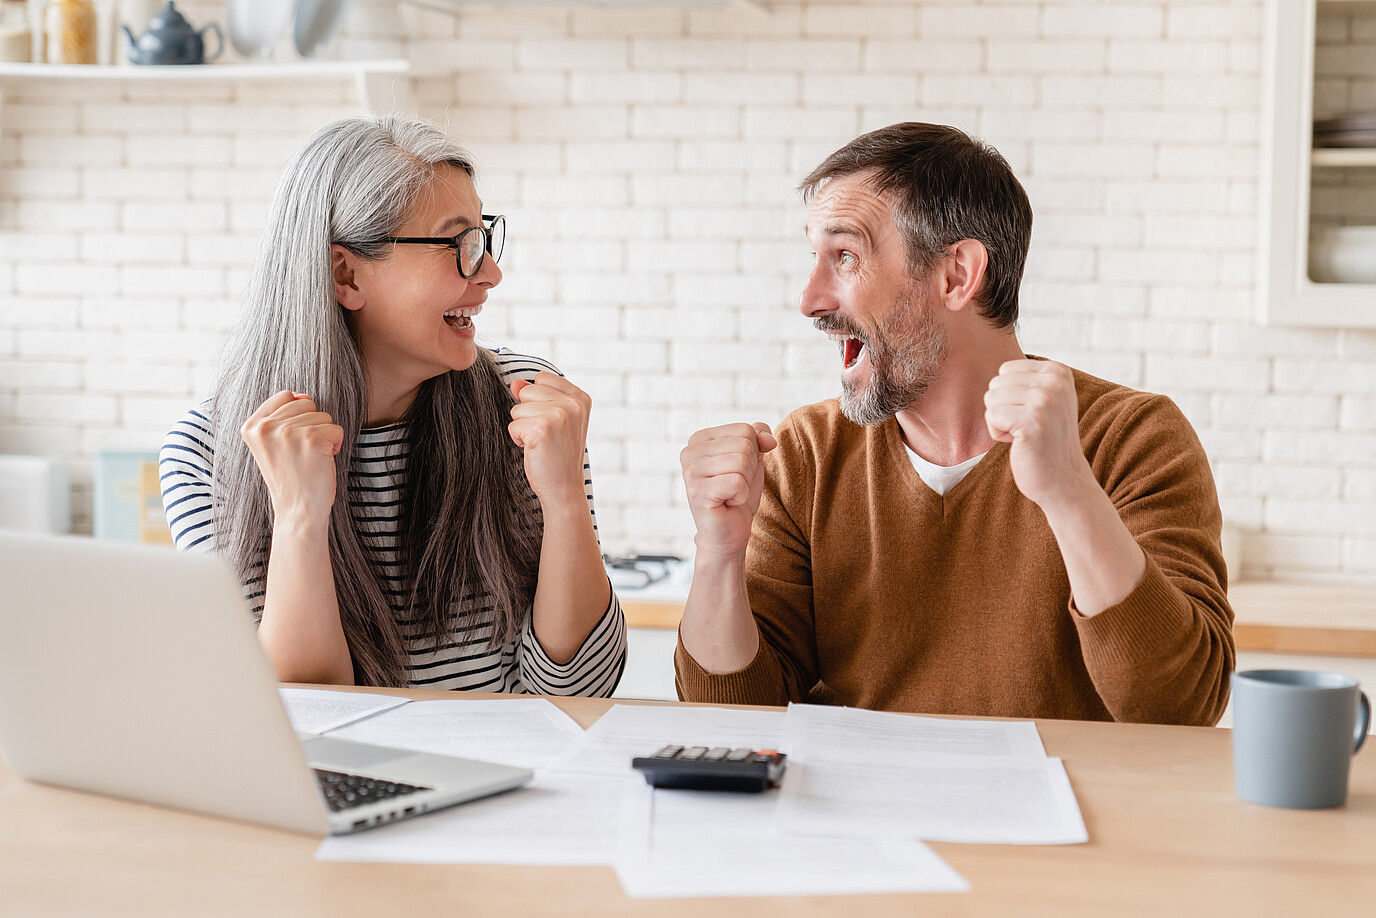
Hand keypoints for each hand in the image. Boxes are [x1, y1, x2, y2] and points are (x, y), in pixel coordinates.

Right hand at [239, 390, 343, 526]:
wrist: (298, 511)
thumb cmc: (291, 479)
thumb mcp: (272, 445)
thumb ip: (280, 418)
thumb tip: (302, 396)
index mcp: (251, 426)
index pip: (285, 396)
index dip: (298, 415)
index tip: (293, 441)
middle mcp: (266, 426)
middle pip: (307, 403)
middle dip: (312, 427)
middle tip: (302, 454)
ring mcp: (288, 431)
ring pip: (324, 416)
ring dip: (324, 437)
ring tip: (310, 459)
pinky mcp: (312, 438)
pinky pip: (336, 429)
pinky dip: (336, 445)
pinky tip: (321, 462)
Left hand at [509, 372, 591, 504]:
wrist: (564, 488)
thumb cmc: (558, 454)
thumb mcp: (555, 420)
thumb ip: (538, 396)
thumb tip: (516, 384)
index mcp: (581, 398)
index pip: (542, 378)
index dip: (538, 399)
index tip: (552, 421)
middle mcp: (573, 404)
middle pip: (527, 391)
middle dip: (528, 413)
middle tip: (545, 435)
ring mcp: (558, 415)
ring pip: (517, 408)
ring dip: (522, 427)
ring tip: (540, 443)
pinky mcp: (541, 429)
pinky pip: (513, 425)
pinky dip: (518, 439)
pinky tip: (534, 450)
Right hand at [680, 422, 777, 557]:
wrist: (728, 532)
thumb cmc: (737, 495)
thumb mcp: (753, 460)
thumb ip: (759, 438)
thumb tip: (768, 439)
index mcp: (700, 439)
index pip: (744, 429)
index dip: (753, 452)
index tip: (738, 472)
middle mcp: (689, 452)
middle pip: (744, 444)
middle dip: (750, 469)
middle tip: (735, 486)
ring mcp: (690, 472)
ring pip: (742, 462)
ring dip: (745, 483)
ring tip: (731, 494)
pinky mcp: (697, 492)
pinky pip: (737, 482)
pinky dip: (740, 496)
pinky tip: (727, 503)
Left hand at [983, 359, 1096, 511]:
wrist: (1063, 480)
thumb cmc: (1044, 440)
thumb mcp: (1044, 399)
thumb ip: (1026, 378)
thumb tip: (983, 347)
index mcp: (1058, 370)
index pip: (1004, 371)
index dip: (1010, 397)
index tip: (1033, 415)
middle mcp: (1055, 381)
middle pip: (995, 384)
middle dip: (1003, 410)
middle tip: (1028, 428)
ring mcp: (1045, 399)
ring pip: (991, 399)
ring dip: (1000, 422)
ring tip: (1025, 435)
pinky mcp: (1033, 420)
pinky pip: (991, 416)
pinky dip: (998, 434)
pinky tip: (1021, 443)